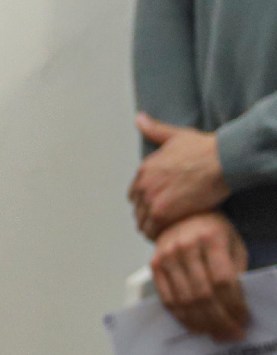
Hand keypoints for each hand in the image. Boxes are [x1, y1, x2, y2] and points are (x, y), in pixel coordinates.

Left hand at [133, 114, 229, 237]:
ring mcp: (150, 200)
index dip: (145, 201)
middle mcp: (142, 185)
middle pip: (138, 208)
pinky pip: (153, 230)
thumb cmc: (204, 148)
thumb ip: (155, 130)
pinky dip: (158, 234)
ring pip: (143, 221)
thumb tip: (140, 118)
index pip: (134, 193)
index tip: (156, 206)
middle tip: (162, 222)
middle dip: (148, 215)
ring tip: (165, 232)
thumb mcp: (175, 135)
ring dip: (152, 227)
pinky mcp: (162, 213)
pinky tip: (168, 236)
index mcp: (143, 170)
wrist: (221, 160)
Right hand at [152, 210, 250, 341]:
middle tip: (232, 334)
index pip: (223, 280)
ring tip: (216, 334)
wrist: (182, 214)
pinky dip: (182, 316)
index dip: (234, 304)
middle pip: (203, 294)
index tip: (243, 320)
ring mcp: (167, 256)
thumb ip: (236, 270)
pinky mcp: (154, 265)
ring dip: (202, 322)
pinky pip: (168, 298)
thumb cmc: (213, 231)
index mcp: (211, 238)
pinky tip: (195, 325)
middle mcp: (185, 246)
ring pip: (184, 300)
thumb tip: (237, 306)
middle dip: (220, 319)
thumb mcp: (233, 244)